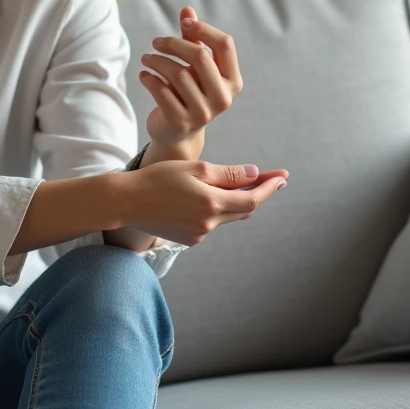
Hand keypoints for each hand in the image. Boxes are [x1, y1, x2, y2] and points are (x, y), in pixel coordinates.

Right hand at [118, 160, 288, 246]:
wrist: (126, 202)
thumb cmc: (158, 178)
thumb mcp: (194, 169)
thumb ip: (227, 174)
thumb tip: (254, 174)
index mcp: (211, 203)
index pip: (252, 198)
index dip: (269, 187)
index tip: (283, 177)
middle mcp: (209, 223)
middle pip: (244, 209)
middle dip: (258, 192)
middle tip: (271, 178)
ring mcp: (199, 234)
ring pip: (227, 216)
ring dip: (234, 201)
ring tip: (235, 183)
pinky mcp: (189, 239)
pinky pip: (210, 223)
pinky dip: (215, 210)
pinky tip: (202, 198)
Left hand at [139, 6, 242, 149]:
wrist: (177, 132)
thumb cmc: (188, 91)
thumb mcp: (193, 66)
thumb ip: (192, 38)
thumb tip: (187, 9)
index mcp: (233, 80)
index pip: (224, 44)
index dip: (203, 28)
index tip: (184, 21)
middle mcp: (223, 98)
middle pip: (200, 56)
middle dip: (174, 44)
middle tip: (155, 42)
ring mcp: (204, 113)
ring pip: (177, 74)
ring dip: (156, 61)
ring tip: (146, 59)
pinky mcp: (181, 122)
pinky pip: (162, 92)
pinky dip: (150, 79)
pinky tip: (144, 75)